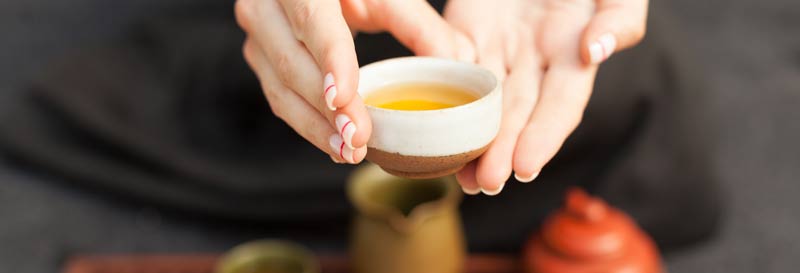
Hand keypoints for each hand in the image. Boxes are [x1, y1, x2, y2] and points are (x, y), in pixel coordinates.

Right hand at [235, 0, 473, 163]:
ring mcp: (258, 36)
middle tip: (359, 141)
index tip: (344, 99)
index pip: (313, 20)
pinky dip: (309, 126)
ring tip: (350, 152)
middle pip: (292, 63)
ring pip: (280, 89)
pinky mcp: (260, 60)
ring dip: (316, 127)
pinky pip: (279, 100)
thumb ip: (421, 26)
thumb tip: (462, 62)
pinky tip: (336, 145)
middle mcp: (266, 7)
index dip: (329, 60)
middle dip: (326, 109)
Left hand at [445, 0, 646, 194]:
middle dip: (503, 150)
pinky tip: (432, 127)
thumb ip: (620, 18)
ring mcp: (499, 49)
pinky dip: (443, 99)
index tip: (527, 167)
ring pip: (483, 101)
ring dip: (472, 138)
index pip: (561, 105)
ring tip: (459, 174)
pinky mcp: (466, 33)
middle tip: (485, 183)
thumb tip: (595, 53)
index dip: (545, 136)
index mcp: (573, 55)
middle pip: (518, 113)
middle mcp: (535, 62)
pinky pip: (452, 69)